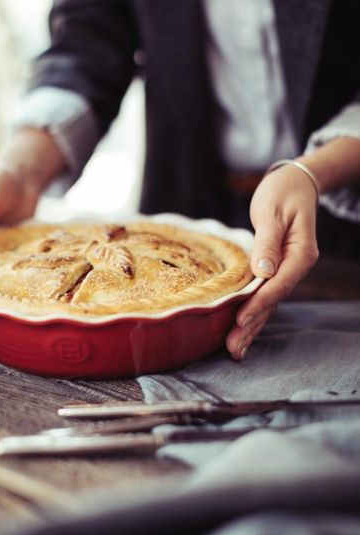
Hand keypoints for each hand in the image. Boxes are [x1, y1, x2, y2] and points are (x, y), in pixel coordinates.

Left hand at [226, 163, 318, 359]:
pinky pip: (265, 296)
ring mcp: (287, 271)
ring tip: (235, 350)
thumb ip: (268, 242)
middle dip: (252, 325)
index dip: (259, 303)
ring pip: (269, 303)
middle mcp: (296, 266)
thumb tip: (263, 271)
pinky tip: (242, 331)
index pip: (278, 284)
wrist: (296, 184)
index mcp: (300, 253)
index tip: (240, 319)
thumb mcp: (273, 212)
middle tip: (233, 348)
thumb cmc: (282, 193)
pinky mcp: (276, 271)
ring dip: (252, 327)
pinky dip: (253, 313)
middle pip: (273, 301)